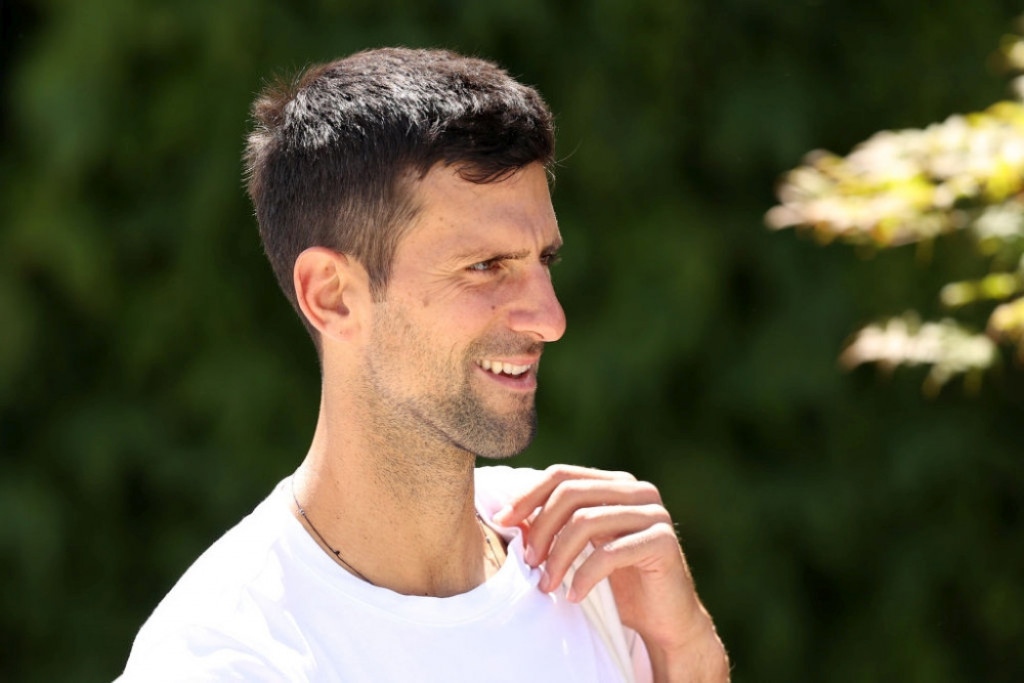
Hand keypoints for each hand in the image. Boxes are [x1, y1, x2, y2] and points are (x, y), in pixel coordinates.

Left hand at [492, 464, 727, 681]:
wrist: (666, 621)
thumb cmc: (618, 584)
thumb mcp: (580, 549)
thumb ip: (553, 526)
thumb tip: (508, 515)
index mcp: (615, 484)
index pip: (563, 475)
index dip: (528, 496)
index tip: (502, 522)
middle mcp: (637, 490)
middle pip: (571, 493)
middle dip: (541, 528)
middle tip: (527, 562)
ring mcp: (653, 512)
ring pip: (586, 521)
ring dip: (558, 556)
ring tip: (546, 585)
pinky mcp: (663, 541)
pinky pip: (609, 553)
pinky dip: (584, 576)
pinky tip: (574, 596)